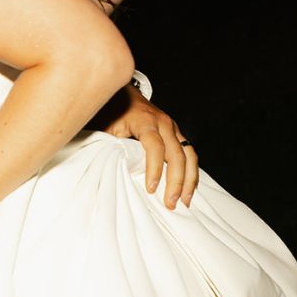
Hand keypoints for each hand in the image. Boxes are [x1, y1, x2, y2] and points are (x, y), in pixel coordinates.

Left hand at [93, 85, 197, 208]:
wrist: (122, 93)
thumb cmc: (111, 110)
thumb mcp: (106, 127)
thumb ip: (110, 145)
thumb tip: (112, 170)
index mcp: (144, 120)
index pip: (154, 146)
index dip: (154, 169)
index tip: (151, 189)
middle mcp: (163, 122)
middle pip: (177, 154)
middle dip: (176, 181)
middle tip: (170, 203)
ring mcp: (173, 127)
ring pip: (189, 154)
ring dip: (189, 179)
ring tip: (185, 201)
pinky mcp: (176, 133)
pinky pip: (189, 153)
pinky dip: (191, 172)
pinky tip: (188, 188)